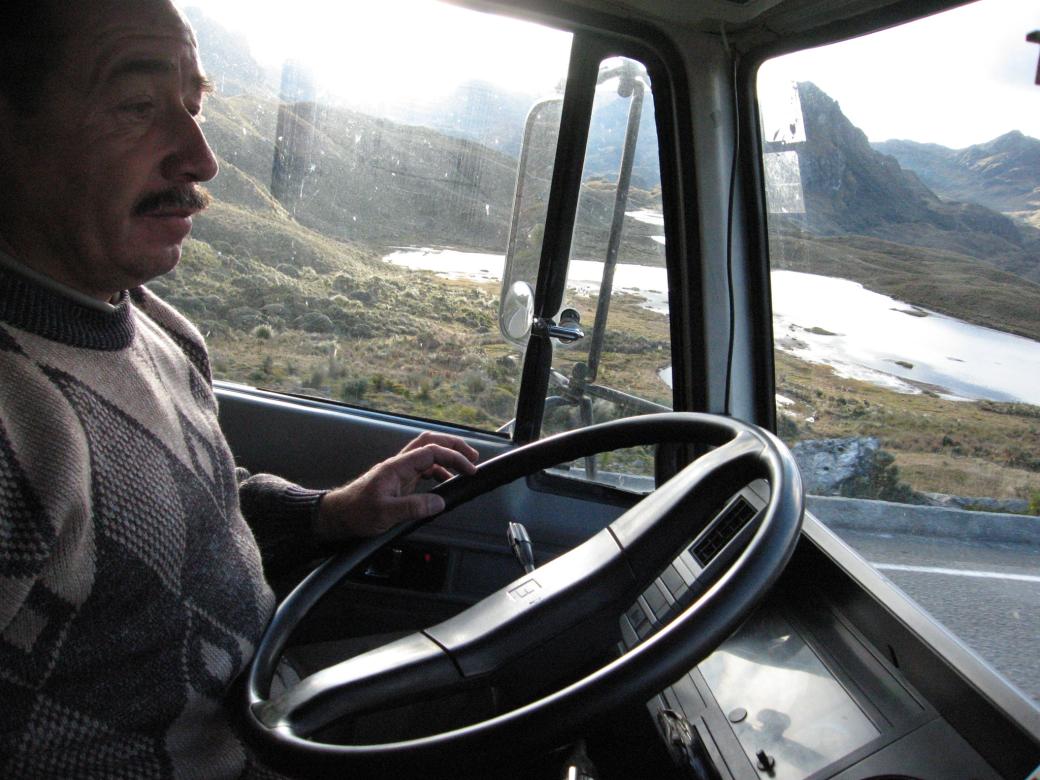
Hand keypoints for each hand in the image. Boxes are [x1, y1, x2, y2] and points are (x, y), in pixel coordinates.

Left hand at [315, 432, 478, 538]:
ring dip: (447, 456)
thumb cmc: (356, 512)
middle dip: (454, 446)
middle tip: (473, 458)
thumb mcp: (385, 513)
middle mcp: (399, 464)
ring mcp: (399, 470)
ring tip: (464, 468)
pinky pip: (423, 467)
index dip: (454, 457)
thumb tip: (439, 502)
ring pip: (427, 453)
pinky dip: (439, 470)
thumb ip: (413, 507)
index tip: (469, 469)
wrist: (338, 515)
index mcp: (396, 466)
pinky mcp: (399, 480)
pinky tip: (445, 481)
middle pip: (430, 442)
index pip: (431, 451)